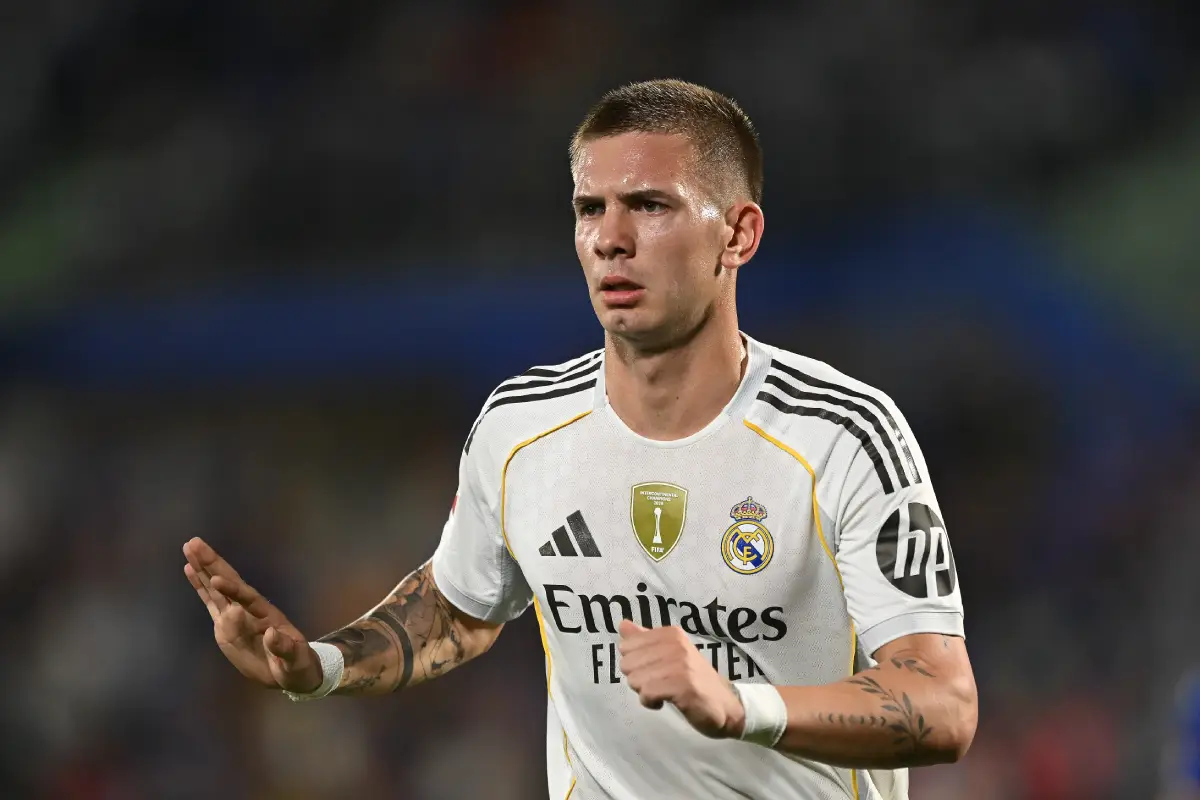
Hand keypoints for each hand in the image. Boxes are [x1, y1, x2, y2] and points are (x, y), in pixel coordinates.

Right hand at [183, 537, 322, 692]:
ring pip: (216, 588)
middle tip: (195, 543)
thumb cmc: (297, 664)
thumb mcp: (296, 660)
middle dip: (213, 565)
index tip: (217, 579)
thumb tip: (271, 634)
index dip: (233, 590)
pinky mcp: (225, 625)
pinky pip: (210, 602)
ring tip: (189, 547)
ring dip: (203, 568)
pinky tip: (190, 569)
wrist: (291, 671)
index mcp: (266, 616)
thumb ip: (284, 648)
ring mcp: (236, 615)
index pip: (248, 599)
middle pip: (230, 583)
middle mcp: (249, 610)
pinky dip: (200, 586)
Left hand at [617, 620, 745, 738]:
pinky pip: (647, 693)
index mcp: (671, 634)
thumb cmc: (693, 680)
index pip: (627, 645)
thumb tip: (623, 625)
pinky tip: (663, 702)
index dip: (635, 663)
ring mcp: (681, 665)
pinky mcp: (684, 686)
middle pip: (628, 663)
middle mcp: (676, 645)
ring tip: (662, 693)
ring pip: (635, 679)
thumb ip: (645, 640)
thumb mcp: (669, 655)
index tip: (652, 670)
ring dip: (644, 692)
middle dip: (637, 678)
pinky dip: (650, 702)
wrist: (725, 705)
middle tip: (657, 684)